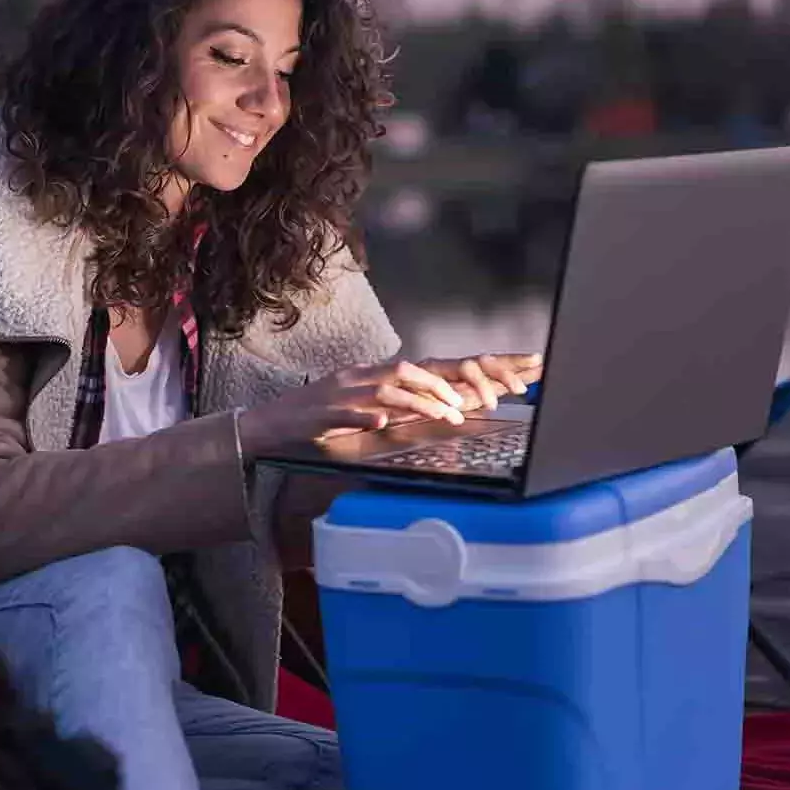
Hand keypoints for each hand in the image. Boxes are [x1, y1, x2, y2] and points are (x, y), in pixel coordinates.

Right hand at [237, 353, 541, 451]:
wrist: (272, 423)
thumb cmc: (323, 420)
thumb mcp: (373, 412)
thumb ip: (406, 409)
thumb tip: (447, 411)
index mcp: (383, 376)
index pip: (440, 366)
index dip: (478, 367)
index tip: (518, 371)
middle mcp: (369, 375)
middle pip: (421, 368)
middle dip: (459, 379)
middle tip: (490, 398)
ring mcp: (347, 391)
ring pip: (391, 386)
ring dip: (423, 400)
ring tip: (449, 415)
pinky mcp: (325, 410)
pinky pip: (349, 411)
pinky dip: (367, 416)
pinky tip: (383, 423)